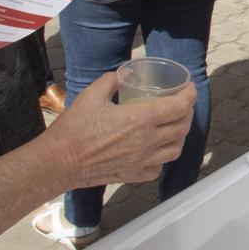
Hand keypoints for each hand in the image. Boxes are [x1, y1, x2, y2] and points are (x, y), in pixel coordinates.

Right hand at [42, 71, 194, 190]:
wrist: (59, 161)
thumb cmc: (74, 128)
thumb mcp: (92, 94)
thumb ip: (111, 80)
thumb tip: (124, 74)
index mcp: (140, 119)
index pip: (179, 107)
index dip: (189, 95)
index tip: (189, 88)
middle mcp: (147, 142)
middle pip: (182, 128)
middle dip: (188, 113)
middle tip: (182, 104)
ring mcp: (142, 161)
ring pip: (175, 150)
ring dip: (180, 136)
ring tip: (174, 126)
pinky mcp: (133, 175)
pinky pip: (158, 168)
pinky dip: (163, 158)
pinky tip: (156, 150)